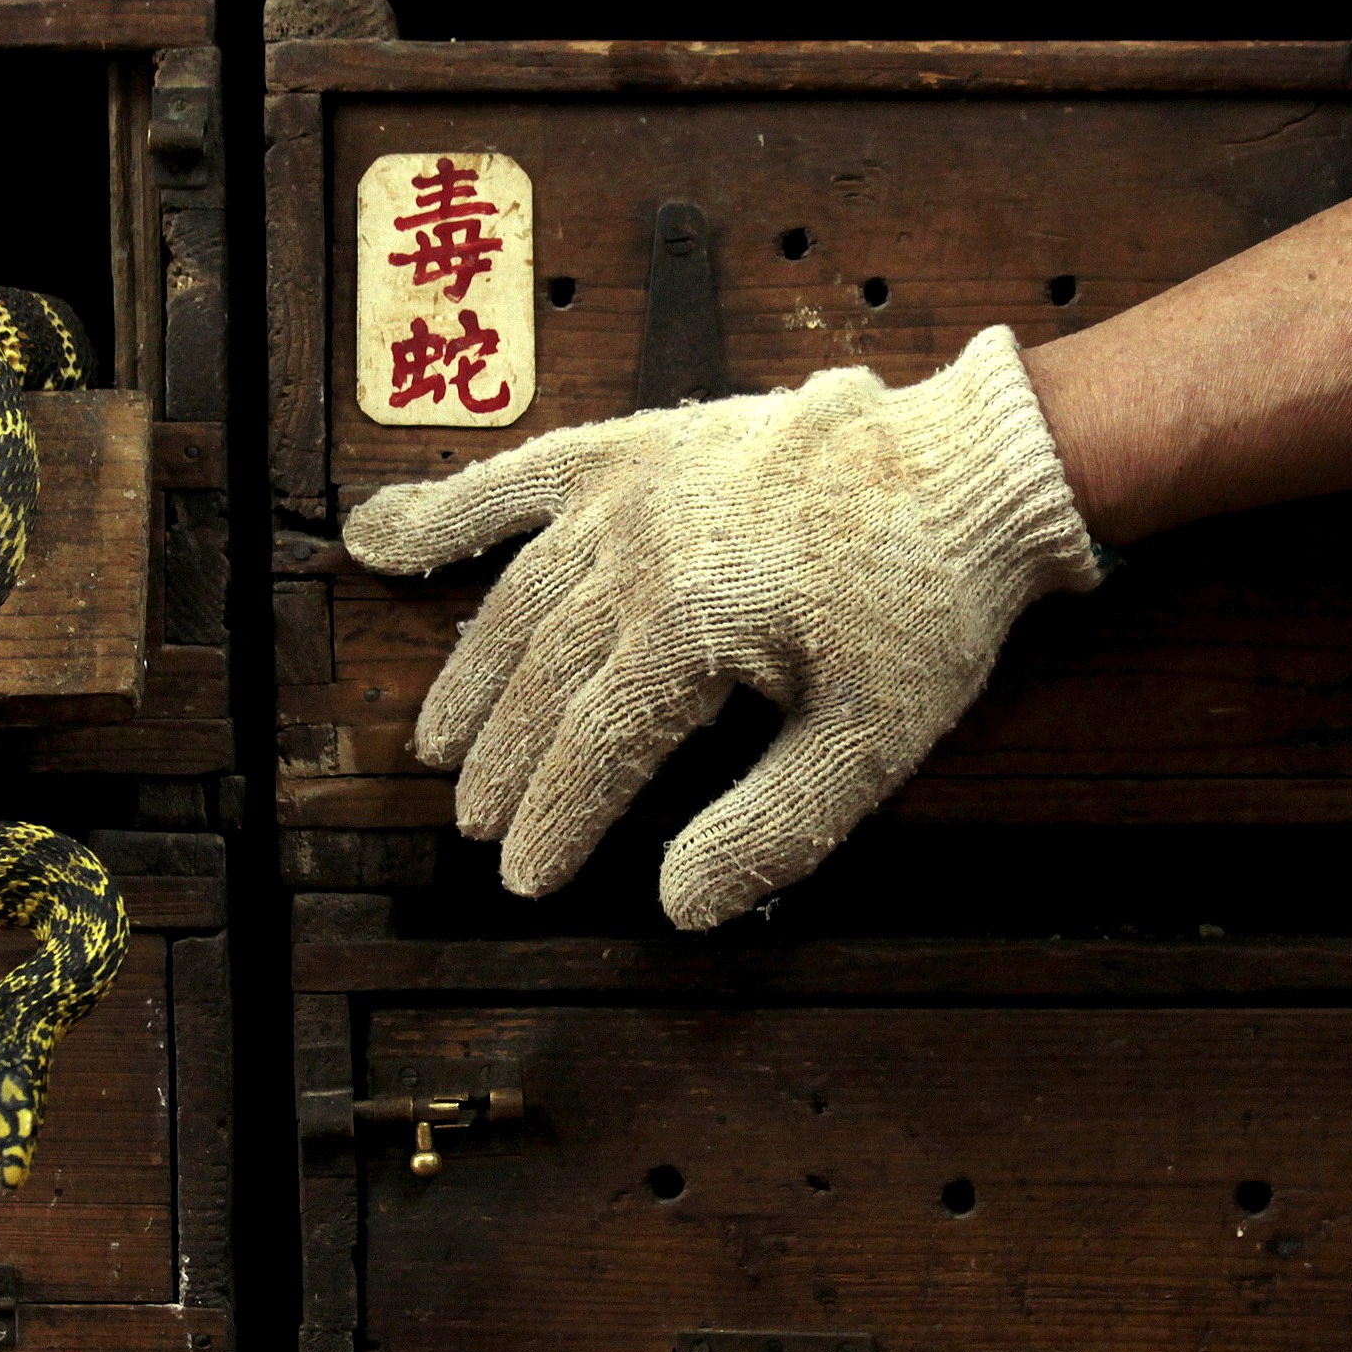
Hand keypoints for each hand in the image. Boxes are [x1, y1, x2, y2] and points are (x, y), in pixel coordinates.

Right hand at [343, 326, 1101, 928]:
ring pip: (518, 597)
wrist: (972, 472)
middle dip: (501, 763)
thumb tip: (678, 906)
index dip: (553, 822)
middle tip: (474, 823)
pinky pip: (523, 477)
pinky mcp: (641, 444)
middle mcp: (643, 552)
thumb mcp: (873, 744)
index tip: (524, 879)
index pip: (595, 747)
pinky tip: (379, 536)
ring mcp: (634, 490)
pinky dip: (448, 509)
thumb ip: (772, 828)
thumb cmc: (928, 608)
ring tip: (440, 741)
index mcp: (696, 624)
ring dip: (471, 674)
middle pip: (543, 680)